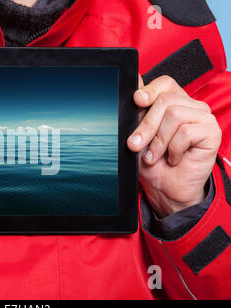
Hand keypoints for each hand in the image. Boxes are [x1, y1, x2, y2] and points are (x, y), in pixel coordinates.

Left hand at [127, 76, 220, 217]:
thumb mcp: (138, 134)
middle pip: (165, 101)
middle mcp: (190, 106)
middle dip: (146, 126)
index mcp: (174, 102)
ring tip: (155, 156)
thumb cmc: (152, 161)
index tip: (137, 101)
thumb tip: (134, 80)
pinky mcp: (212, 132)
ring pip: (174, 115)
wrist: (165, 187)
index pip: (165, 84)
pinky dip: (173, 149)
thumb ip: (138, 109)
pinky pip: (186, 132)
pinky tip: (174, 158)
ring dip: (158, 141)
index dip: (150, 90)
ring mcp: (203, 118)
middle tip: (135, 145)